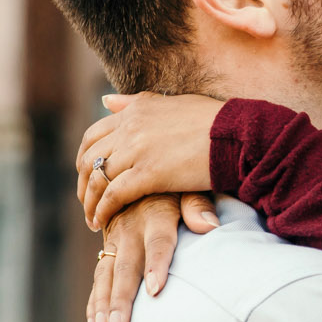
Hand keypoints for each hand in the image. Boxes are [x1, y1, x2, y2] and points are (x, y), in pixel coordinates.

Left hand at [76, 92, 225, 230]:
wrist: (238, 134)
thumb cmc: (214, 121)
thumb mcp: (171, 102)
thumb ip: (136, 103)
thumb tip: (105, 99)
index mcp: (136, 110)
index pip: (94, 135)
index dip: (85, 159)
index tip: (87, 176)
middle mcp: (131, 127)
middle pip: (89, 158)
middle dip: (83, 183)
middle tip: (87, 201)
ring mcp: (137, 149)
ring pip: (97, 179)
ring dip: (90, 202)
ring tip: (93, 218)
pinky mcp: (148, 174)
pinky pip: (114, 196)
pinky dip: (103, 211)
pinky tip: (102, 222)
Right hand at [87, 192, 218, 321]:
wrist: (140, 173)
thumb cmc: (176, 185)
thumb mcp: (191, 186)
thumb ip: (199, 205)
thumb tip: (211, 227)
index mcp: (156, 213)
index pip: (158, 242)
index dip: (156, 264)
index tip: (155, 289)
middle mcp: (131, 228)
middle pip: (126, 267)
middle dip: (121, 299)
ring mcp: (115, 240)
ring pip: (106, 276)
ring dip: (103, 306)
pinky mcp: (107, 249)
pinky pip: (98, 279)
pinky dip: (94, 304)